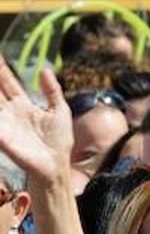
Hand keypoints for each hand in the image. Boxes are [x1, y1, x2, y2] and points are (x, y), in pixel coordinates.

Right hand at [0, 59, 72, 184]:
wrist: (56, 164)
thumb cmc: (58, 141)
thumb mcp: (59, 110)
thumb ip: (52, 91)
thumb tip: (45, 69)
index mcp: (22, 104)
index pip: (7, 82)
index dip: (1, 68)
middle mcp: (9, 111)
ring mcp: (3, 122)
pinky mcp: (1, 135)